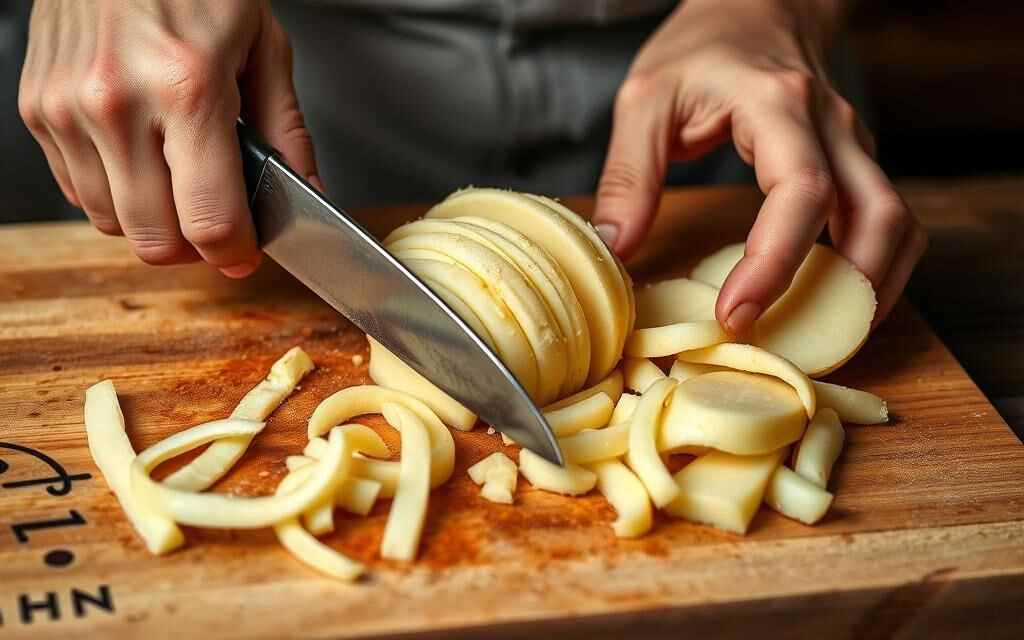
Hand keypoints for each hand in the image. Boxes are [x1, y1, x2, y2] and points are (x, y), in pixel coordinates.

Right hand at [18, 1, 318, 277]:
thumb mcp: (264, 46)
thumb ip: (287, 131)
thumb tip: (306, 193)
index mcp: (187, 89)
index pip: (209, 220)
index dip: (235, 252)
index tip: (245, 252)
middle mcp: (117, 104)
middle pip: (155, 239)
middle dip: (194, 246)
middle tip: (216, 223)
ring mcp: (67, 108)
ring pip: (111, 222)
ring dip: (152, 219)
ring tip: (178, 180)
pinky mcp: (37, 108)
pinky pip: (77, 190)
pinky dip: (113, 192)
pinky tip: (139, 157)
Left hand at [592, 0, 925, 331]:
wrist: (755, 5)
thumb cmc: (700, 48)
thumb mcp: (645, 99)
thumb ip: (628, 174)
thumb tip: (615, 250)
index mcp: (778, 105)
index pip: (800, 192)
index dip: (776, 263)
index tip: (738, 314)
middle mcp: (831, 126)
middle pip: (877, 217)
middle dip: (844, 293)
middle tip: (789, 343)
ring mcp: (853, 143)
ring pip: (898, 224)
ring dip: (872, 288)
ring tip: (824, 337)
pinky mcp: (856, 160)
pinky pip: (888, 220)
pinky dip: (874, 268)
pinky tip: (835, 298)